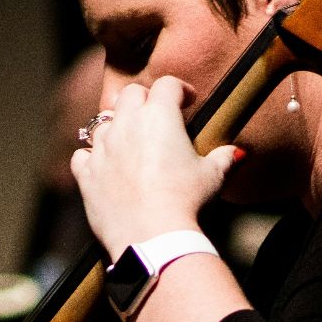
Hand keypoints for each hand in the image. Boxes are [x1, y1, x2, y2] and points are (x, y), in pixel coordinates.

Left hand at [69, 76, 241, 260]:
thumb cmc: (186, 201)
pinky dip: (93, 157)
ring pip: (103, 122)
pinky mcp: (87, 173)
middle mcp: (126, 124)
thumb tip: (237, 152)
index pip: (167, 85)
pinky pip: (83, 155)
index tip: (187, 101)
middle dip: (144, 99)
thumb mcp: (212, 177)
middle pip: (130, 94)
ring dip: (116, 126)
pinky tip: (104, 165)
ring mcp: (103, 148)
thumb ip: (224, 158)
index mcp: (159, 116)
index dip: (180, 89)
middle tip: (156, 115)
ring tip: (130, 141)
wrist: (153, 236)